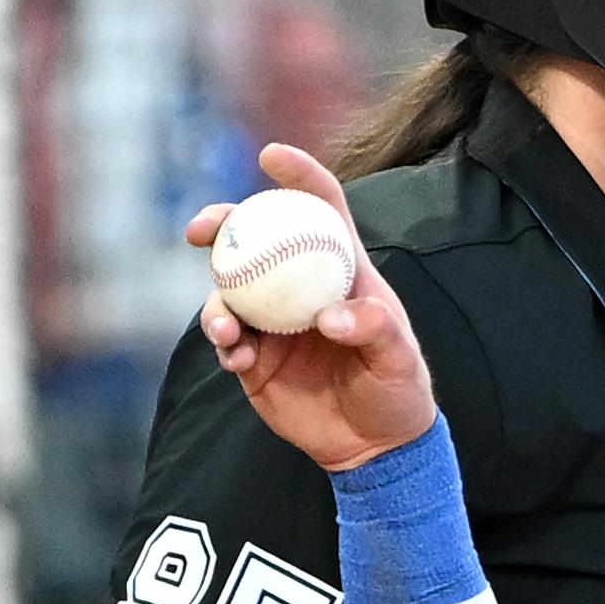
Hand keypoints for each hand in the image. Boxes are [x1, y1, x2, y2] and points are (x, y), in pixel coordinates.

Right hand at [185, 143, 436, 472]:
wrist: (375, 447)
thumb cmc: (398, 392)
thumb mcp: (399, 360)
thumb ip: (373, 329)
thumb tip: (329, 315)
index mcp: (341, 271)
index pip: (321, 211)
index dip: (299, 178)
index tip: (272, 156)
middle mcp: (300, 288)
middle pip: (255, 240)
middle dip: (224, 224)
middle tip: (205, 229)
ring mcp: (272, 321)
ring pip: (229, 290)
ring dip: (217, 300)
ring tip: (226, 329)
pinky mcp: (252, 358)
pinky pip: (226, 339)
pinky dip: (223, 341)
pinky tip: (234, 354)